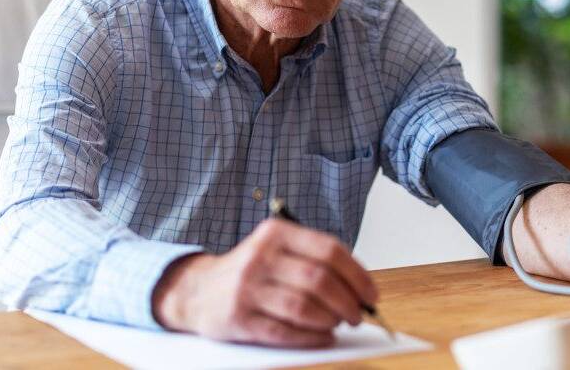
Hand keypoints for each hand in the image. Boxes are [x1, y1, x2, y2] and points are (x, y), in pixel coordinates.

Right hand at [152, 218, 377, 346]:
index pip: (329, 250)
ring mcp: (247, 287)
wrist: (197, 290)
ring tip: (340, 324)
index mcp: (277, 233)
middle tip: (359, 314)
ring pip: (303, 306)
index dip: (357, 275)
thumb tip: (360, 288)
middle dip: (347, 301)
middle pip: (319, 280)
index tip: (371, 293)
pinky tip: (323, 337)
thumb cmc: (252, 272)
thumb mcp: (278, 251)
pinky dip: (310, 337)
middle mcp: (261, 256)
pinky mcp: (238, 317)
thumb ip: (313, 261)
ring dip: (330, 320)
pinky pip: (284, 330)